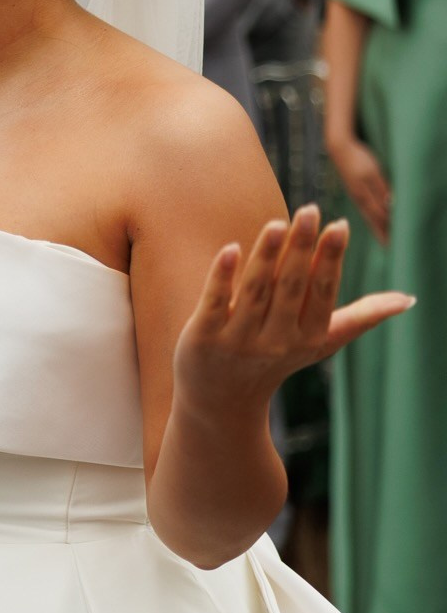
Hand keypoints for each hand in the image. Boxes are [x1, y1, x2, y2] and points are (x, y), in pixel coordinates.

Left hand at [176, 206, 414, 414]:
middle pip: (291, 287)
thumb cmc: (276, 359)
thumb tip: (407, 300)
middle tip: (310, 211)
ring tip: (278, 225)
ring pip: (256, 292)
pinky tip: (230, 249)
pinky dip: (223, 277)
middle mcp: (277, 339)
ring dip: (267, 257)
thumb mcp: (320, 342)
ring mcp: (240, 339)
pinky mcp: (204, 338)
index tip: (338, 225)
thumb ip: (359, 317)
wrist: (222, 400)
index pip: (322, 292)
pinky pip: (216, 303)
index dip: (330, 260)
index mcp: (308, 335)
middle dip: (302, 249)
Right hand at [329, 137, 391, 244]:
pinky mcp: (357, 190)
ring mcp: (358, 195)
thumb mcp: (371, 174)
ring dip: (380, 229)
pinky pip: (367, 210)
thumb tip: (391, 208)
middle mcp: (361, 200)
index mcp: (364, 199)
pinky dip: (374, 219)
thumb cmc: (357, 158)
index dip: (389, 234)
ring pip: (371, 217)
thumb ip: (381, 191)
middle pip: (375, 222)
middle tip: (393, 251)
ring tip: (386, 241)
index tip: (397, 250)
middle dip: (384, 236)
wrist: (339, 147)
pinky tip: (375, 220)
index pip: (381, 222)